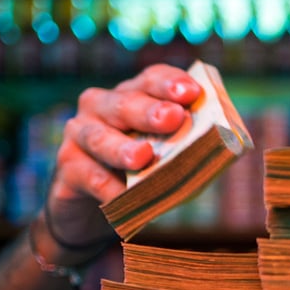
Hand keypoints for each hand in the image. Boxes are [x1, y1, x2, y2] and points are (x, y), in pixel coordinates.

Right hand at [44, 64, 201, 257]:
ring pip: (100, 137)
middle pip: (125, 103)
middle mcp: (100, 108)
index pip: (150, 80)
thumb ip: (185, 147)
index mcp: (130, 96)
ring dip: (122, 148)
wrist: (89, 209)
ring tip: (143, 157)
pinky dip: (106, 187)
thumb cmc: (137, 174)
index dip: (170, 83)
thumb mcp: (163, 156)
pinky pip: (88, 176)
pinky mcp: (68, 169)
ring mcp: (79, 136)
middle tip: (173, 118)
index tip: (192, 92)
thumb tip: (221, 150)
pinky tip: (120, 197)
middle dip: (150, 111)